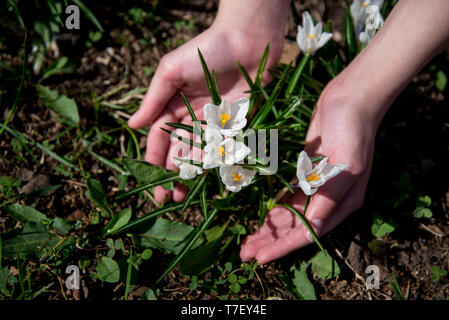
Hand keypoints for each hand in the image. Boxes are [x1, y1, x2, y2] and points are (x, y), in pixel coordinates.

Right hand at [128, 23, 283, 202]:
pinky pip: (223, 149)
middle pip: (178, 151)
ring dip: (190, 176)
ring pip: (199, 155)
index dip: (152, 160)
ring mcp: (214, 123)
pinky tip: (205, 180)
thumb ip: (153, 100)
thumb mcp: (171, 71)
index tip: (149, 182)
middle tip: (166, 199)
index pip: (159, 138)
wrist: (246, 40)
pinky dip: (215, 165)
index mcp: (173, 106)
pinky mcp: (236, 125)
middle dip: (170, 175)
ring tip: (182, 196)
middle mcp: (192, 118)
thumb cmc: (205, 51)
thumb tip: (131, 126)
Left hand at [240, 76, 378, 263]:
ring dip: (269, 228)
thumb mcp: (345, 165)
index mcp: (342, 202)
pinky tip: (261, 217)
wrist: (350, 98)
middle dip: (271, 242)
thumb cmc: (352, 129)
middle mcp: (330, 199)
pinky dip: (274, 208)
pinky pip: (288, 196)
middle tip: (245, 254)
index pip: (308, 233)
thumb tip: (313, 227)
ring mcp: (317, 185)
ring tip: (248, 241)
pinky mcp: (307, 171)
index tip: (260, 258)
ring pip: (289, 214)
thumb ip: (329, 196)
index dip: (283, 247)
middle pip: (295, 227)